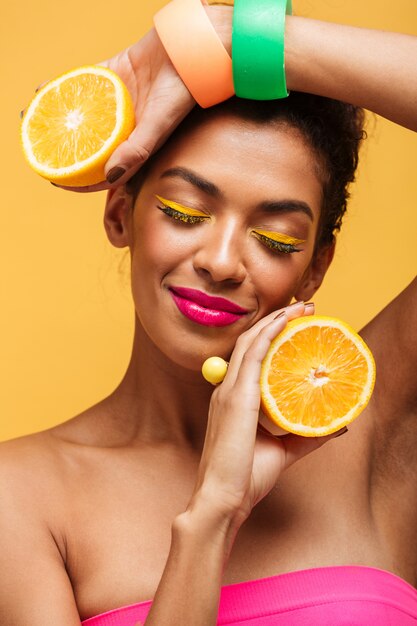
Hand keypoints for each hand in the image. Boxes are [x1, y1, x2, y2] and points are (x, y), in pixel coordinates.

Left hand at [55, 5, 232, 192]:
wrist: (189, 50)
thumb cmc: (181, 93)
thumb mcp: (158, 126)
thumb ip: (136, 151)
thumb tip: (109, 176)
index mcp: (135, 144)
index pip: (105, 168)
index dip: (82, 179)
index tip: (58, 181)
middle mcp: (124, 125)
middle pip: (89, 141)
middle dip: (64, 148)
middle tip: (40, 150)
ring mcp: (116, 100)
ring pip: (83, 112)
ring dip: (60, 116)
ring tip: (36, 118)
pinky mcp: (113, 75)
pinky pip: (83, 82)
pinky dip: (65, 85)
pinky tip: (45, 89)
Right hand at [189, 302, 345, 533]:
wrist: (223, 498)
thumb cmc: (245, 477)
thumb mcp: (284, 451)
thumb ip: (307, 434)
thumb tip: (338, 424)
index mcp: (232, 399)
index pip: (250, 357)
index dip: (270, 335)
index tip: (295, 323)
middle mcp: (227, 389)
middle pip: (250, 342)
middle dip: (276, 320)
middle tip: (303, 308)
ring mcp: (229, 391)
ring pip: (251, 342)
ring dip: (276, 321)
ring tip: (301, 308)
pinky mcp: (236, 398)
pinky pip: (253, 355)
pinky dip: (268, 334)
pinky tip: (285, 324)